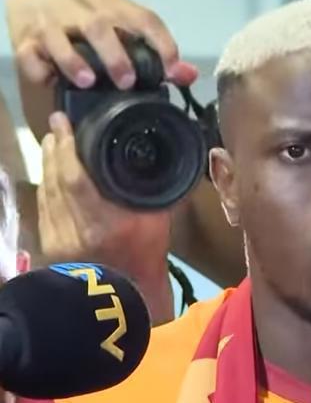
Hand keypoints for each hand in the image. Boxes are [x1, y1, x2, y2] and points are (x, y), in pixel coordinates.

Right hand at [6, 0, 197, 88]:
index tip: (172, 70)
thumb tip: (189, 75)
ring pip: (60, 37)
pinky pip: (29, 53)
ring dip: (74, 61)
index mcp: (115, 6)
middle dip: (115, 55)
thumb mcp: (123, 21)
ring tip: (89, 82)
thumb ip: (155, 48)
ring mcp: (52, 23)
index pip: (144, 20)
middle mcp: (85, 11)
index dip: (162, 44)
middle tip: (127, 81)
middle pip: (100, 27)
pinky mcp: (26, 38)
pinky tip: (50, 81)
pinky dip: (38, 69)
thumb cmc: (88, 13)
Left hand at [37, 111, 173, 322]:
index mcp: (102, 224)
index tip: (63, 124)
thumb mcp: (157, 223)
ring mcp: (56, 239)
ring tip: (51, 143)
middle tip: (56, 127)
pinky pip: (42, 207)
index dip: (66, 149)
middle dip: (53, 151)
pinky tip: (49, 173)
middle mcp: (73, 230)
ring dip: (46, 165)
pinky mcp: (47, 244)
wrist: (126, 297)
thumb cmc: (146, 258)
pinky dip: (45, 185)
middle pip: (54, 181)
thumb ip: (153, 193)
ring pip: (45, 192)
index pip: (74, 179)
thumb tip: (157, 161)